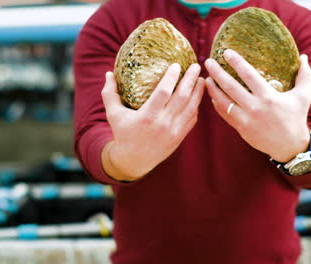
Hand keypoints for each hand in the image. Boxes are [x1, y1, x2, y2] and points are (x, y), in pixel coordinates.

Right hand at [101, 63, 204, 180]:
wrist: (134, 161)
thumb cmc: (122, 134)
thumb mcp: (113, 114)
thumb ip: (110, 93)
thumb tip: (109, 73)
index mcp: (147, 116)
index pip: (163, 92)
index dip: (171, 77)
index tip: (177, 65)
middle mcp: (163, 124)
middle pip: (182, 97)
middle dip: (191, 80)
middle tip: (196, 66)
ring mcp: (174, 131)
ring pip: (191, 108)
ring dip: (198, 92)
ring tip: (202, 79)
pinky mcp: (180, 137)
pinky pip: (192, 119)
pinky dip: (196, 106)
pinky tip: (197, 96)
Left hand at [205, 50, 310, 162]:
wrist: (289, 146)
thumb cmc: (296, 118)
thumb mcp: (303, 97)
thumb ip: (305, 76)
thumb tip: (303, 56)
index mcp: (269, 97)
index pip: (248, 75)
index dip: (236, 62)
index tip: (226, 52)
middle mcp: (255, 108)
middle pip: (230, 87)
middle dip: (217, 73)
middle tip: (208, 61)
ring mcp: (246, 120)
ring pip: (223, 102)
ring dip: (212, 89)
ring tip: (206, 78)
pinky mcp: (241, 129)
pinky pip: (225, 114)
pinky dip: (217, 104)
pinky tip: (213, 96)